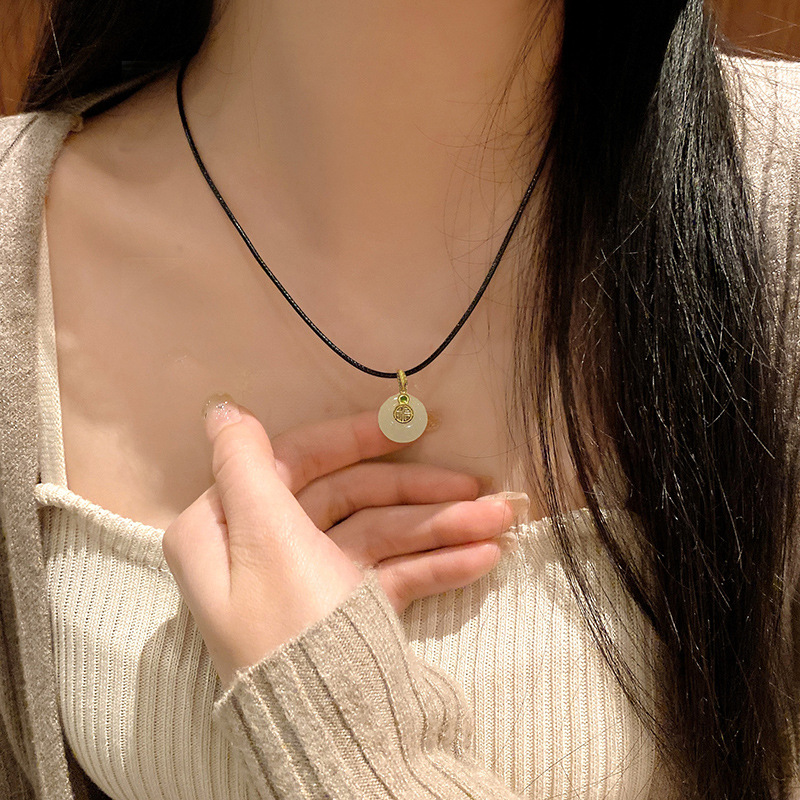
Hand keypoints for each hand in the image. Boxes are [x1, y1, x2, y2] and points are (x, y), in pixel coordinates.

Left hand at [162, 399, 525, 686]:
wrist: (334, 738)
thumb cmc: (291, 624)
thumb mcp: (262, 535)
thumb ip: (244, 462)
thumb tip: (221, 406)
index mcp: (227, 527)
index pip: (293, 461)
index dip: (352, 440)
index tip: (405, 430)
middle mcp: (264, 549)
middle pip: (347, 498)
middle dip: (416, 492)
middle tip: (475, 488)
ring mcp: (310, 580)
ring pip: (379, 535)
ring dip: (441, 526)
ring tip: (499, 522)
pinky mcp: (345, 610)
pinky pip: (392, 573)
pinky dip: (435, 564)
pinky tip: (483, 558)